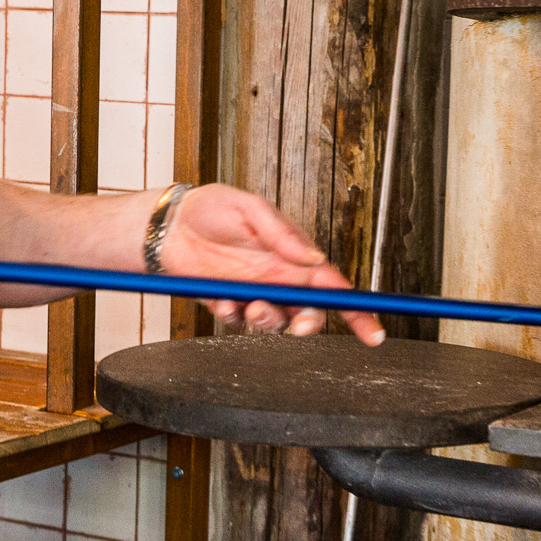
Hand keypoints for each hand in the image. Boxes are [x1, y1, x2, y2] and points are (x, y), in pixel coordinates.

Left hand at [153, 184, 383, 345]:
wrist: (168, 224)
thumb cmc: (211, 208)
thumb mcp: (251, 209)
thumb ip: (283, 234)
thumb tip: (316, 258)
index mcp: (292, 257)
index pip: (332, 286)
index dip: (356, 310)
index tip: (372, 331)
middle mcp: (277, 279)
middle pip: (309, 313)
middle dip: (309, 324)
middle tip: (299, 324)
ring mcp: (253, 294)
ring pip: (276, 323)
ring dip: (268, 320)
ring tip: (250, 304)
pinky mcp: (228, 304)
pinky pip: (239, 322)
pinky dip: (232, 314)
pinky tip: (220, 296)